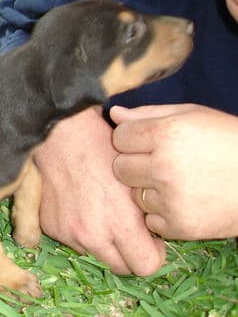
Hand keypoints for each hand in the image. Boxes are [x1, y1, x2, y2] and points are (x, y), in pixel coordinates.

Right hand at [34, 107, 165, 274]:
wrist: (58, 133)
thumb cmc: (101, 147)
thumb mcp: (134, 178)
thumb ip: (145, 213)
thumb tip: (151, 233)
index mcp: (120, 224)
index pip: (146, 266)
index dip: (153, 253)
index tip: (149, 237)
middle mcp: (92, 236)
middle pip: (120, 268)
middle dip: (128, 252)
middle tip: (127, 227)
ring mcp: (68, 232)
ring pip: (93, 253)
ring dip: (100, 240)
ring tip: (98, 209)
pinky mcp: (49, 225)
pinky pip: (70, 238)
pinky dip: (76, 227)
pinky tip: (77, 201)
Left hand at [111, 103, 237, 239]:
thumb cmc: (228, 140)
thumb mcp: (191, 115)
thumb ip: (148, 114)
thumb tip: (113, 114)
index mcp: (165, 134)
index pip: (119, 137)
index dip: (131, 139)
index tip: (147, 141)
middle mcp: (164, 167)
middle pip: (119, 168)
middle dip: (134, 164)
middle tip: (160, 163)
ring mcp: (171, 199)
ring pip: (133, 195)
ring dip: (148, 190)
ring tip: (177, 182)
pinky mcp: (180, 226)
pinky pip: (150, 220)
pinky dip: (162, 214)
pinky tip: (184, 201)